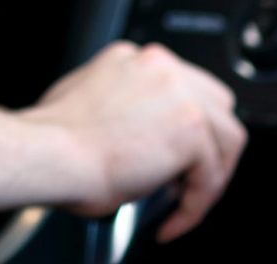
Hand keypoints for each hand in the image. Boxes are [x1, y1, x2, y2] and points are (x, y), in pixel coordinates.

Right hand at [19, 41, 246, 242]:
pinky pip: (211, 176)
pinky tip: (174, 218)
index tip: (173, 155)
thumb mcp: (85, 98)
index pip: (183, 89)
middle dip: (209, 145)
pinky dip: (196, 205)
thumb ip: (120, 102)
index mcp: (134, 58)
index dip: (181, 128)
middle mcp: (161, 67)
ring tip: (184, 202)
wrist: (49, 154)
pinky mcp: (192, 128)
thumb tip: (135, 129)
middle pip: (216, 105)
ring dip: (209, 177)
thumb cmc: (55, 138)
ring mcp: (180, 94)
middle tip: (188, 178)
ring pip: (226, 139)